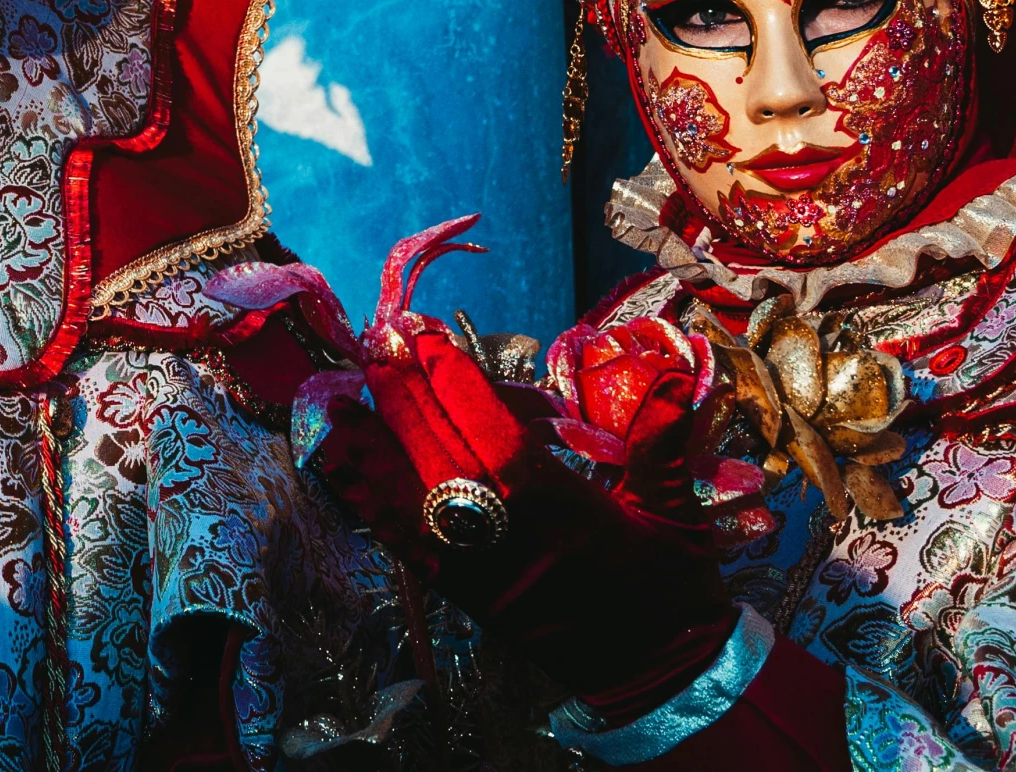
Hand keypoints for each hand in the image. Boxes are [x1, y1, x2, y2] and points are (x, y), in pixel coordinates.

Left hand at [291, 219, 743, 703]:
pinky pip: (406, 545)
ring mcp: (481, 570)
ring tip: (337, 402)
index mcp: (568, 512)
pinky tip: (343, 473)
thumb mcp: (678, 512)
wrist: (660, 677)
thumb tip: (675, 370)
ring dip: (373, 448)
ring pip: (412, 501)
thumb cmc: (673, 590)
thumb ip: (664, 440)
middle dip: (405, 398)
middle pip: (443, 458)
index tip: (424, 338)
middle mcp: (512, 538)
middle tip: (375, 342)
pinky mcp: (463, 596)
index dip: (456, 386)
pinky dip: (371, 505)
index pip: (496, 438)